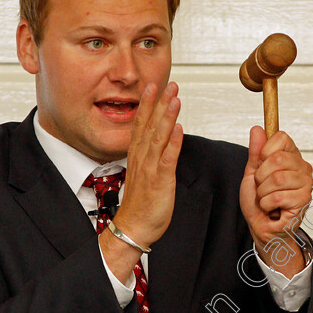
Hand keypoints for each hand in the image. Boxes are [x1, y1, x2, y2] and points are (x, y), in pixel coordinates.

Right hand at [111, 81, 182, 247]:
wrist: (133, 227)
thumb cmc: (141, 205)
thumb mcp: (143, 175)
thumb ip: (150, 156)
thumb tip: (160, 141)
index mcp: (137, 156)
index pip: (141, 124)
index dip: (148, 104)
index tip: (153, 87)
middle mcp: (142, 158)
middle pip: (150, 125)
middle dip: (159, 103)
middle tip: (169, 84)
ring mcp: (150, 168)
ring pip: (158, 137)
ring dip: (167, 117)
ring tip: (175, 99)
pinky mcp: (160, 180)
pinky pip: (167, 158)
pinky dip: (173, 143)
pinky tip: (178, 129)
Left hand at [239, 126, 312, 273]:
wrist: (261, 226)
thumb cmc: (259, 201)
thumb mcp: (252, 173)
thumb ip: (256, 152)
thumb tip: (257, 129)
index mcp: (291, 157)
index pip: (281, 137)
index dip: (264, 151)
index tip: (261, 166)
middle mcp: (302, 168)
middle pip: (277, 158)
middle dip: (261, 176)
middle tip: (262, 187)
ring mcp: (306, 184)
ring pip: (277, 179)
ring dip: (263, 192)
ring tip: (267, 199)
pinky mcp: (304, 201)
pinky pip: (277, 197)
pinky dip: (266, 205)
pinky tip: (272, 209)